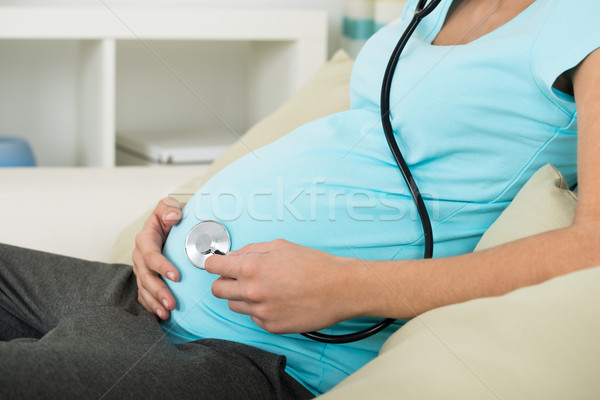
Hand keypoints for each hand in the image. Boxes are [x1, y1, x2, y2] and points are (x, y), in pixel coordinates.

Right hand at [132, 197, 183, 319]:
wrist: (167, 225)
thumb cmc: (169, 217)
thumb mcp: (168, 207)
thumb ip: (169, 208)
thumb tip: (173, 217)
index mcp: (145, 239)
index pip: (151, 255)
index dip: (162, 266)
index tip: (176, 276)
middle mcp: (140, 256)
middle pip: (146, 276)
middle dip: (158, 291)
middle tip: (172, 303)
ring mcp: (141, 269)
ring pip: (144, 289)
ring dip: (155, 302)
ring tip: (167, 313)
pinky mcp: (144, 279)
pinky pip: (144, 295)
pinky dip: (151, 306)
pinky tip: (160, 316)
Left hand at [204, 239, 362, 334]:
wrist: (340, 289)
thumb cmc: (315, 265)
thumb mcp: (280, 246)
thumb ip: (251, 250)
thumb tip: (233, 256)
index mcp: (252, 268)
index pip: (213, 267)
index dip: (214, 264)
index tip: (216, 264)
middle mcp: (252, 292)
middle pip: (217, 290)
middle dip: (224, 281)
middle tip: (238, 277)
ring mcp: (261, 312)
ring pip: (234, 306)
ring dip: (241, 297)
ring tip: (263, 288)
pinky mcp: (271, 327)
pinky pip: (253, 318)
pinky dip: (259, 310)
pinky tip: (276, 300)